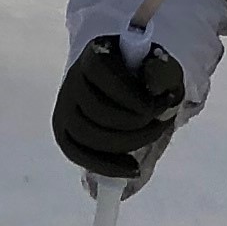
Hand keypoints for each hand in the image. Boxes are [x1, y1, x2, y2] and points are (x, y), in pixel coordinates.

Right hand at [52, 34, 184, 187]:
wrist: (114, 74)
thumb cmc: (139, 67)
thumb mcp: (155, 60)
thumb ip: (160, 72)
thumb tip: (163, 92)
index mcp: (93, 56)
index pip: (104, 76)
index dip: (134, 96)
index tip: (163, 103)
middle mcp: (72, 80)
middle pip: (97, 111)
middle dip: (136, 123)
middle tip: (161, 123)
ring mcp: (64, 107)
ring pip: (87, 135)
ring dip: (126, 144)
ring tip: (150, 138)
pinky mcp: (63, 130)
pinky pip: (77, 154)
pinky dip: (106, 166)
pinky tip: (131, 169)